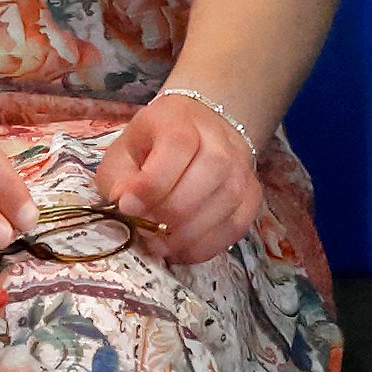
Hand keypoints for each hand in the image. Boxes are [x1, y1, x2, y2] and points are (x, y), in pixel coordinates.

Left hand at [95, 92, 261, 263]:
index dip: (152, 183)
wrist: (202, 129)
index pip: (177, 147)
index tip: (127, 207)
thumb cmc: (154, 142)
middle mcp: (218, 141)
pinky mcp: (252, 195)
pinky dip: (208, 245)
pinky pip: (235, 226)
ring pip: (226, 204)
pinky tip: (181, 250)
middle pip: (207, 176)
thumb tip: (124, 205)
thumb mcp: (125, 149)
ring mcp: (241, 169)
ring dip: (189, 234)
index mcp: (180, 121)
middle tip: (145, 232)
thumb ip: (119, 176)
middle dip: (172, 212)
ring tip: (159, 246)